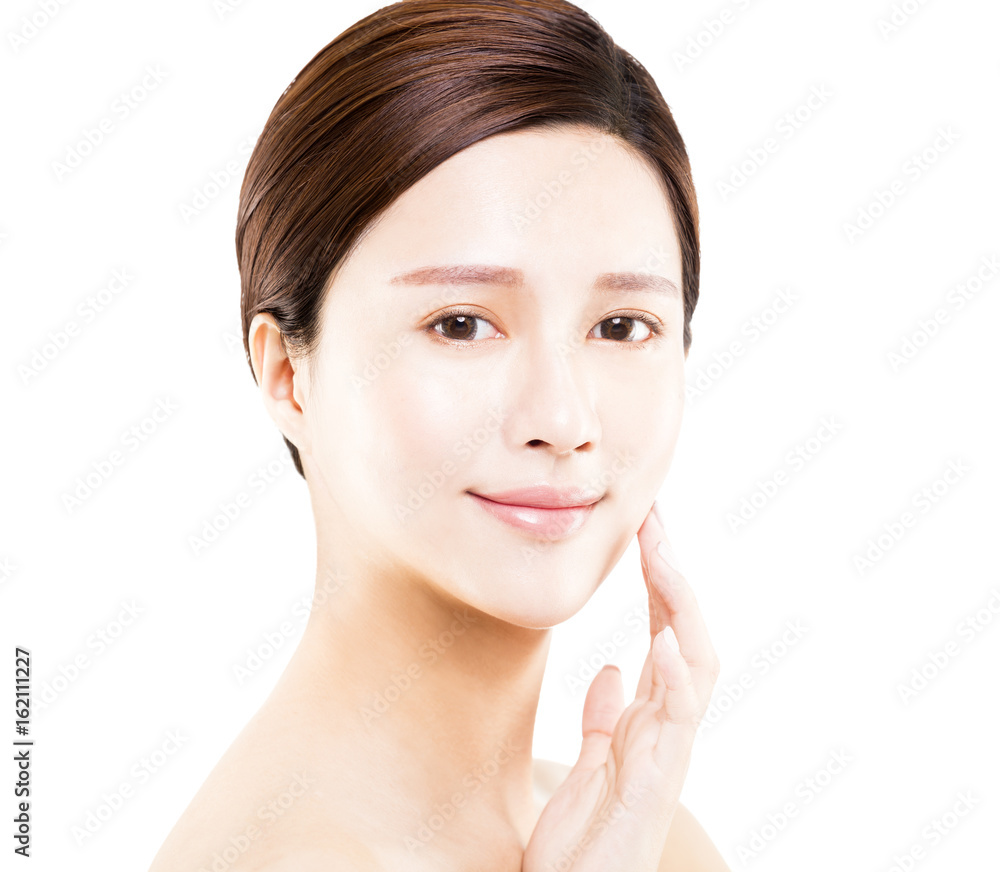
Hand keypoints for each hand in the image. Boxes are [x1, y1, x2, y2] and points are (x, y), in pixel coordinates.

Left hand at [522, 501, 719, 870]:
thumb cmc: (584, 844)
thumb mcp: (587, 767)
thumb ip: (603, 720)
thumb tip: (610, 670)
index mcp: (648, 719)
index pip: (665, 633)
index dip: (659, 581)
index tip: (644, 530)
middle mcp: (666, 729)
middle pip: (684, 635)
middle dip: (672, 576)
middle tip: (654, 521)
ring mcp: (666, 753)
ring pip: (692, 666)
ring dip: (678, 608)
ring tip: (662, 557)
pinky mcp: (657, 783)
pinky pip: (676, 722)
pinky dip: (675, 677)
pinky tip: (661, 638)